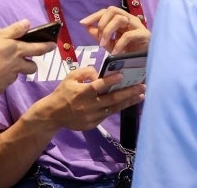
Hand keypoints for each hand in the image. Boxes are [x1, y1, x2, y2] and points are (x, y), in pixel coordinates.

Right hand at [0, 19, 56, 94]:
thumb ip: (14, 30)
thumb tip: (27, 23)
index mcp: (19, 50)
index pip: (38, 48)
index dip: (47, 46)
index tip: (53, 46)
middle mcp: (18, 65)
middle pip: (32, 67)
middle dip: (32, 64)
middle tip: (28, 61)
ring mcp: (10, 78)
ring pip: (18, 75)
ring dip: (16, 71)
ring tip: (6, 67)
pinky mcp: (1, 87)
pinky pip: (5, 82)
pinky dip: (2, 79)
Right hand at [25, 67, 145, 131]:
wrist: (54, 114)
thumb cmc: (63, 92)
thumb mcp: (70, 77)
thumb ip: (86, 72)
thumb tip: (100, 74)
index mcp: (81, 93)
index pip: (98, 86)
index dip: (110, 81)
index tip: (122, 75)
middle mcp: (88, 105)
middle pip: (111, 99)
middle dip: (128, 92)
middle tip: (142, 86)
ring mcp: (92, 116)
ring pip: (113, 108)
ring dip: (128, 101)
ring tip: (141, 95)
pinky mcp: (93, 124)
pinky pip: (108, 114)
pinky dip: (118, 108)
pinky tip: (128, 102)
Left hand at [79, 6, 149, 53]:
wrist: (144, 64)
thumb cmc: (128, 52)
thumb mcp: (110, 44)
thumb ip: (99, 35)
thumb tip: (87, 26)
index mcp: (122, 19)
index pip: (107, 11)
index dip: (94, 15)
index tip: (82, 23)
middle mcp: (130, 19)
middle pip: (113, 10)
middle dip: (102, 23)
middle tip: (99, 40)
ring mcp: (138, 25)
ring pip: (119, 19)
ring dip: (108, 32)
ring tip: (104, 45)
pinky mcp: (144, 35)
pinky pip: (128, 35)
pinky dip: (119, 44)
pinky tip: (115, 52)